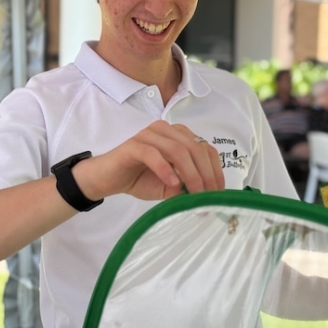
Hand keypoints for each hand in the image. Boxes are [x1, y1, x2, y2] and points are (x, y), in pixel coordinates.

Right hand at [73, 120, 224, 200]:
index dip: (215, 170)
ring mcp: (149, 135)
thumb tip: (207, 195)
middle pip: (195, 148)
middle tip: (209, 197)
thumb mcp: (170, 187)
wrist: (108, 179)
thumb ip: (187, 187)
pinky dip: (166, 169)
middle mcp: (166, 130)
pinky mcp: (134, 145)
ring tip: (195, 194)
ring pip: (178, 150)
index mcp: (178, 136)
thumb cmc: (140, 179)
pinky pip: (153, 154)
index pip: (205, 148)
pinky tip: (172, 184)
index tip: (219, 193)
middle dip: (206, 174)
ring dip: (190, 174)